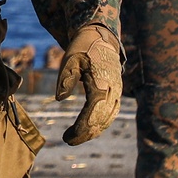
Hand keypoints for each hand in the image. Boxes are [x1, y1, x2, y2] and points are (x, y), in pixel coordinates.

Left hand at [55, 25, 122, 144]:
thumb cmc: (83, 47)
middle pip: (101, 119)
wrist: (101, 37)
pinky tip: (88, 130)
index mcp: (101, 81)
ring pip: (107, 118)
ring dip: (92, 131)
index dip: (81, 126)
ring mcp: (117, 91)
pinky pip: (111, 113)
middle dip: (84, 133)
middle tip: (67, 140)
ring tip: (74, 137)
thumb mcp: (70, 58)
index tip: (68, 137)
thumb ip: (65, 78)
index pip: (93, 111)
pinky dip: (100, 124)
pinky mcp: (117, 92)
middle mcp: (113, 89)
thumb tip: (59, 99)